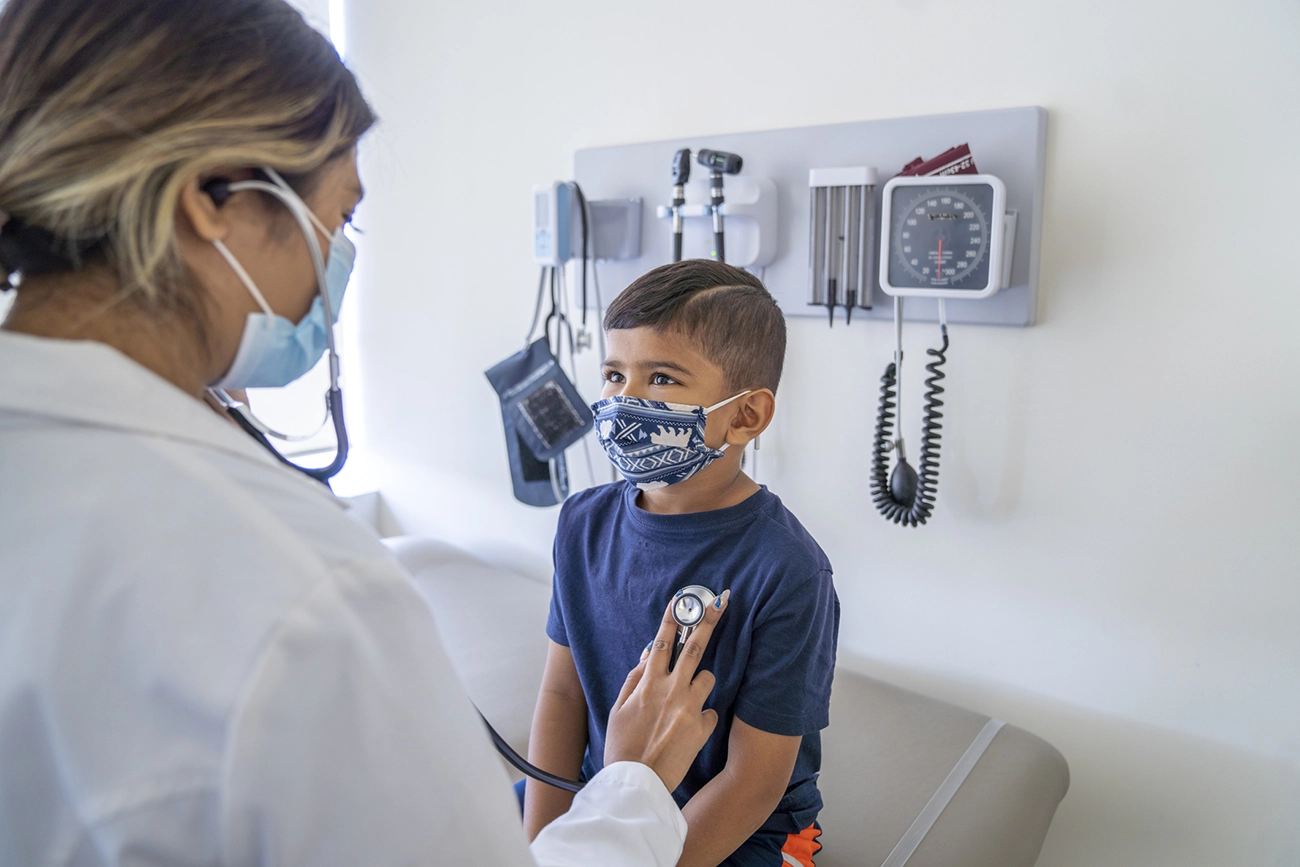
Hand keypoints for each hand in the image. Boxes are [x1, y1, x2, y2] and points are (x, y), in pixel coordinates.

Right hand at [604, 589, 729, 792]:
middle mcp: (672, 690)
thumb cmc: (623, 746)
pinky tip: (687, 730)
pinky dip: (702, 716)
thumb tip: (649, 654)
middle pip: (695, 648)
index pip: (663, 642)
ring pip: (707, 678)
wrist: (637, 782)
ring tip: (685, 701)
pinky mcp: (702, 727)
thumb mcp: (619, 709)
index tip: (682, 600)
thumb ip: (634, 678)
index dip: (673, 619)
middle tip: (722, 602)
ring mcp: (690, 708)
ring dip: (700, 682)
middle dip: (709, 621)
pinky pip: (709, 711)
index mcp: (648, 683)